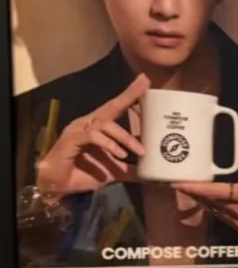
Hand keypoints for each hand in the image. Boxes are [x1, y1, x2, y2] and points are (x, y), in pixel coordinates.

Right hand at [37, 74, 148, 197]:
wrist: (59, 186)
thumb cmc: (84, 173)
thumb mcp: (113, 170)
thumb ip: (129, 168)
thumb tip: (148, 170)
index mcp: (98, 126)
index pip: (117, 108)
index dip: (130, 95)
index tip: (145, 81)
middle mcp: (88, 123)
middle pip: (111, 106)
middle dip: (129, 95)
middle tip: (145, 84)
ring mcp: (79, 129)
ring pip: (106, 124)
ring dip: (125, 137)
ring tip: (140, 150)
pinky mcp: (72, 139)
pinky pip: (93, 136)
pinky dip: (108, 144)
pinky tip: (120, 154)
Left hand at [176, 143, 237, 233]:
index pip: (216, 190)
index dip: (197, 187)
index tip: (179, 183)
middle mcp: (237, 209)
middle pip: (208, 199)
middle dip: (192, 192)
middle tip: (176, 182)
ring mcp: (234, 220)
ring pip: (211, 207)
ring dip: (199, 198)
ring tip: (187, 188)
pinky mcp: (234, 226)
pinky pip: (217, 213)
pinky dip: (208, 205)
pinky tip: (203, 199)